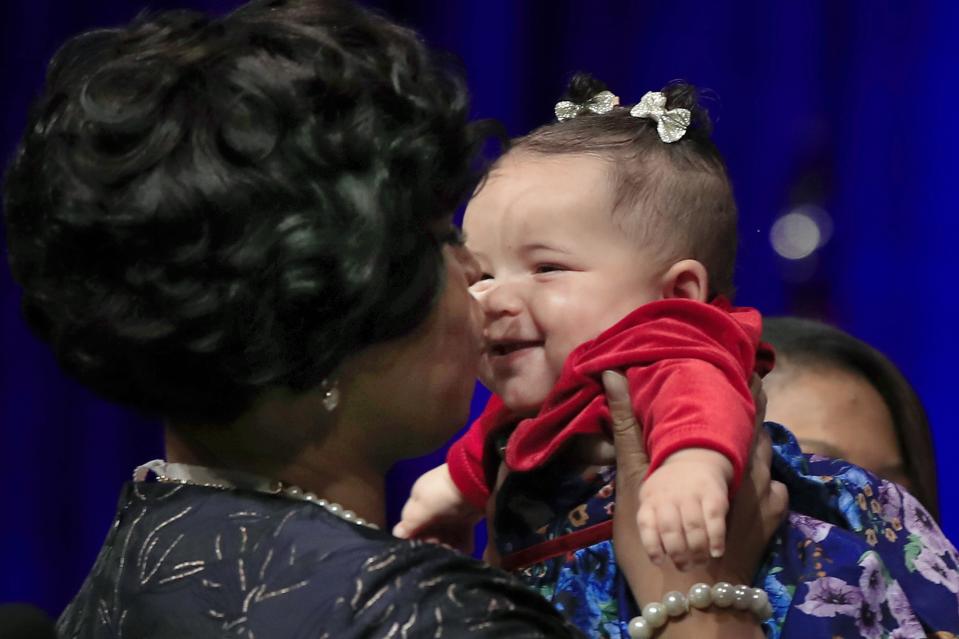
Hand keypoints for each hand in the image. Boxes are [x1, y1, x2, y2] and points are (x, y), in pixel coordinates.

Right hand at [392, 464, 482, 552]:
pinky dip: (463, 543)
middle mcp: (434, 506)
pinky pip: (462, 533)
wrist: (476, 482)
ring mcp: (451, 511)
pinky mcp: (467, 516)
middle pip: (430, 531)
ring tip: (454, 551)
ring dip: (449, 545)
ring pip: (446, 534)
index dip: (415, 537)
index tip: (423, 545)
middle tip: (442, 547)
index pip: (411, 523)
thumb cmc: (442, 496)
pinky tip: (465, 550)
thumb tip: (396, 534)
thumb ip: (409, 523)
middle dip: (435, 542)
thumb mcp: (422, 509)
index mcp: (419, 500)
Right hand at [606, 370, 786, 637]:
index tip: (745, 362)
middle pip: (756, 430)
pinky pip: (776, 493)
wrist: (694, 602)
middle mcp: (747, 472)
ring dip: (759, 441)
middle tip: (750, 386)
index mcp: (718, 455)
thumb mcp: (635, 482)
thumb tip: (614, 375)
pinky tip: (760, 481)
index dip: (741, 385)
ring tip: (751, 425)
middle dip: (753, 408)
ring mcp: (762, 501)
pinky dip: (768, 481)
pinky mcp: (768, 526)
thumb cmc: (658, 539)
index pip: (735, 408)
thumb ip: (628, 428)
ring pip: (766, 459)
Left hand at [638, 448, 730, 568]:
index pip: (646, 524)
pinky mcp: (713, 495)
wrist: (693, 458)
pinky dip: (716, 539)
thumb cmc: (669, 489)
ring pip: (693, 527)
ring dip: (697, 551)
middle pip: (671, 530)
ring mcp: (691, 494)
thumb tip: (659, 556)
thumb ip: (651, 522)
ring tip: (700, 563)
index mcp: (650, 500)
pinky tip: (716, 552)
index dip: (652, 546)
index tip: (659, 561)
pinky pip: (715, 520)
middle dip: (678, 554)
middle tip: (684, 567)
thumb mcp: (651, 498)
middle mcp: (668, 497)